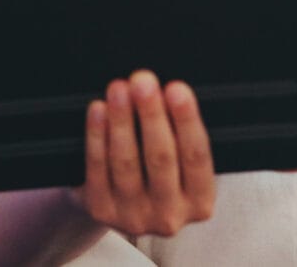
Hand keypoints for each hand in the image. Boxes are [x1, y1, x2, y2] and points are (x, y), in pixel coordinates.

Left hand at [76, 70, 215, 237]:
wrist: (121, 207)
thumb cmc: (158, 173)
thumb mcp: (181, 164)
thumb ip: (181, 134)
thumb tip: (166, 89)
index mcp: (199, 201)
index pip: (196, 157)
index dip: (186, 121)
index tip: (177, 88)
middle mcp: (169, 216)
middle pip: (160, 158)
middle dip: (152, 114)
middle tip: (143, 80)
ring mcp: (133, 216)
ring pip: (126, 162)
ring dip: (121, 120)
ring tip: (119, 89)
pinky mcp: (101, 209)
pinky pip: (97, 167)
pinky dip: (97, 135)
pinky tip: (98, 110)